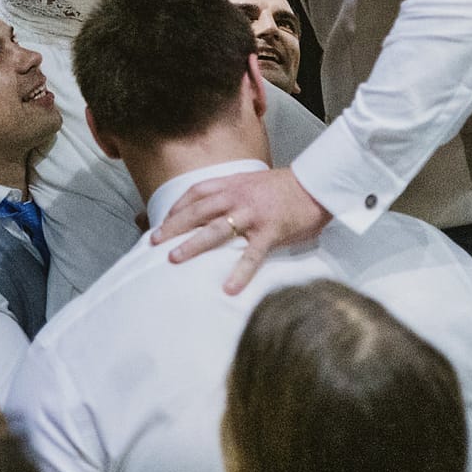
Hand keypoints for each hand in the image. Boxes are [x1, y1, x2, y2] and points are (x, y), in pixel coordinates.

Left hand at [150, 168, 329, 294]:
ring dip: (193, 244)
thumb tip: (215, 210)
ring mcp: (254, 214)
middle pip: (198, 211)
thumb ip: (233, 194)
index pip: (197, 193)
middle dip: (173, 226)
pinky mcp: (271, 231)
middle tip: (154, 242)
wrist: (318, 184)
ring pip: (217, 229)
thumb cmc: (286, 188)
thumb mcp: (253, 183)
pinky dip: (240, 272)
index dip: (176, 207)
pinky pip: (252, 254)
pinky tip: (229, 288)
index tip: (162, 222)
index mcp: (234, 185)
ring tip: (175, 260)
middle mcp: (238, 197)